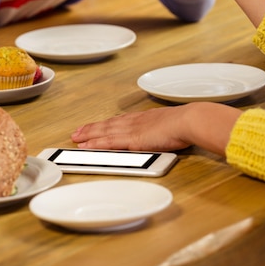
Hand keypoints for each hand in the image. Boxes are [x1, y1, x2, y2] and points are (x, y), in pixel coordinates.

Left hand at [72, 106, 195, 150]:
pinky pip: (109, 142)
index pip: (120, 121)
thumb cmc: (186, 124)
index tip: (96, 126)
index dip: (106, 124)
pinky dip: (96, 144)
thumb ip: (165, 131)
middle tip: (77, 132)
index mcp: (144, 118)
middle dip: (92, 129)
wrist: (188, 121)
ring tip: (76, 139)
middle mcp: (135, 122)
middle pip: (108, 125)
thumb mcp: (173, 126)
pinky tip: (86, 147)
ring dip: (89, 135)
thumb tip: (167, 135)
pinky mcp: (132, 140)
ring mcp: (132, 130)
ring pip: (104, 132)